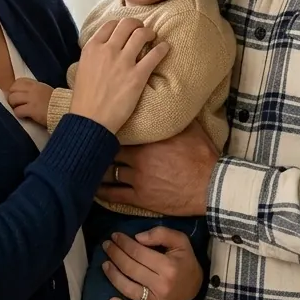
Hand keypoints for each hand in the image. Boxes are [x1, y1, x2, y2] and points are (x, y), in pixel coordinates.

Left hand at [7, 78, 51, 125]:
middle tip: (17, 104)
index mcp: (36, 84)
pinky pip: (18, 111)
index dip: (15, 89)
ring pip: (13, 99)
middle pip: (12, 89)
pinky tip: (25, 116)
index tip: (18, 96)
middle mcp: (33, 89)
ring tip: (20, 110)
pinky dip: (19, 114)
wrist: (65, 111)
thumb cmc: (55, 103)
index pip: (18, 82)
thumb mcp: (45, 91)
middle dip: (12, 97)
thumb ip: (33, 90)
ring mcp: (32, 99)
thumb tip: (19, 93)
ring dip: (14, 106)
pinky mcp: (32, 109)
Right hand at [69, 18, 168, 133]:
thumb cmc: (85, 99)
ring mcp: (123, 62)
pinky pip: (155, 54)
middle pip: (127, 24)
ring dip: (149, 32)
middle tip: (142, 29)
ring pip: (141, 34)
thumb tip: (104, 48)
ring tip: (153, 36)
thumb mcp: (82, 68)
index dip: (121, 23)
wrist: (90, 120)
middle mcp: (108, 50)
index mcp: (92, 48)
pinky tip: (165, 48)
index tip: (126, 28)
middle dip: (137, 24)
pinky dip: (162, 48)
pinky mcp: (138, 76)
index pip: (110, 24)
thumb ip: (94, 55)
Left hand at [98, 120, 218, 215]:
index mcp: (147, 142)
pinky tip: (94, 188)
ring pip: (109, 174)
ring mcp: (138, 180)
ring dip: (98, 170)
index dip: (108, 130)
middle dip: (100, 149)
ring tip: (89, 166)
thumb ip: (172, 117)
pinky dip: (102, 192)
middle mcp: (138, 160)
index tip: (101, 128)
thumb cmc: (202, 156)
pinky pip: (115, 195)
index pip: (118, 133)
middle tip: (90, 147)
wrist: (211, 185)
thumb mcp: (189, 129)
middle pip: (109, 152)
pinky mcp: (141, 198)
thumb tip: (167, 101)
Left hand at [100, 227, 202, 299]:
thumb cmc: (185, 261)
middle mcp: (161, 285)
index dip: (124, 243)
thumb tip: (137, 238)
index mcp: (169, 266)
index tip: (115, 236)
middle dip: (115, 255)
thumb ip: (161, 234)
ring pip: (128, 288)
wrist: (195, 287)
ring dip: (113, 276)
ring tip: (105, 264)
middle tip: (106, 246)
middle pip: (130, 269)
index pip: (138, 253)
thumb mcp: (180, 241)